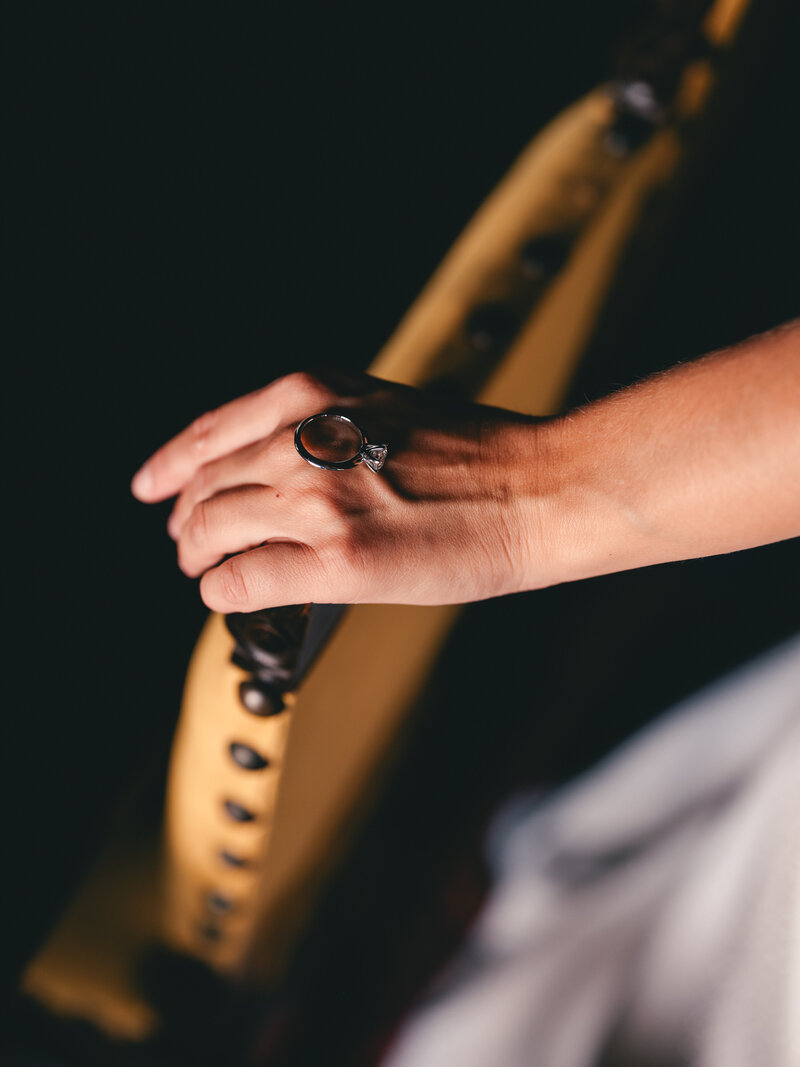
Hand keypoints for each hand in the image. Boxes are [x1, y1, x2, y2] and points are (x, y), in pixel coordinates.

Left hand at [130, 371, 548, 610]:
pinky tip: (233, 593)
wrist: (537, 488)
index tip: (152, 485)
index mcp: (310, 395)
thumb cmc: (477, 454)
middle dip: (187, 521)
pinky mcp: (337, 560)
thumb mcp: (381, 407)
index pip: (208, 431)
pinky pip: (242, 582)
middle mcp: (302, 440)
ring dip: (199, 557)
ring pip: (210, 533)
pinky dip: (225, 590)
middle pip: (204, 487)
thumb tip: (270, 470)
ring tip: (206, 570)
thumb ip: (320, 427)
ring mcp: (316, 500)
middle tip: (188, 543)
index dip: (169, 465)